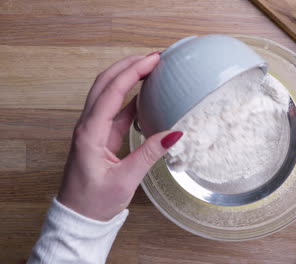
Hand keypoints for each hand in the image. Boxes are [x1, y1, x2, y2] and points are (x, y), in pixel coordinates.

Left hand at [58, 53, 182, 220]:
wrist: (79, 217)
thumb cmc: (95, 201)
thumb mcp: (125, 180)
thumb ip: (149, 154)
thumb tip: (174, 134)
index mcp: (90, 133)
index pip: (112, 92)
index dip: (132, 72)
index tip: (153, 60)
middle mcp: (88, 125)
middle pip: (105, 83)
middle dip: (128, 65)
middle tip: (154, 57)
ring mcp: (93, 129)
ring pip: (108, 92)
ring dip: (127, 76)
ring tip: (150, 68)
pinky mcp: (100, 136)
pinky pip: (115, 109)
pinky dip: (130, 96)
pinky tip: (145, 94)